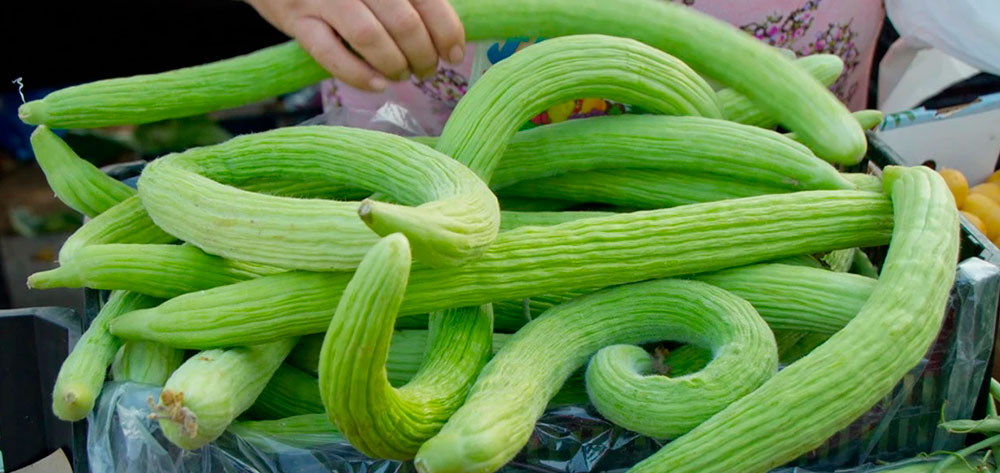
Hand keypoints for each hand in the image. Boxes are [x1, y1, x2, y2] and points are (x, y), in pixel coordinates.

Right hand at [248, 0, 465, 91]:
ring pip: (370, 37)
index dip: (447, 32)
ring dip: (394, 65)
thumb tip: (445, 35)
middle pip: (403, 22)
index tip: (453, 54)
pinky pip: (330, 53)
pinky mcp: (296, 19)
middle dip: (423, 55)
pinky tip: (377, 85)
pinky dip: (358, 74)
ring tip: (401, 76)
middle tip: (426, 71)